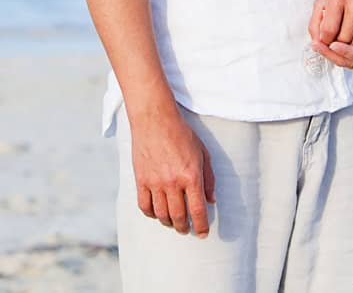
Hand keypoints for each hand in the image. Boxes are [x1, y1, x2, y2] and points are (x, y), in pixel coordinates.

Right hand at [129, 105, 215, 237]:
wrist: (155, 119)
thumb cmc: (181, 133)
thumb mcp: (203, 153)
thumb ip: (209, 178)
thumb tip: (211, 200)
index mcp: (191, 176)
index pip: (197, 211)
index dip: (201, 226)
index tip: (203, 233)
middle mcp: (173, 182)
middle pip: (179, 217)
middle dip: (185, 228)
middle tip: (187, 229)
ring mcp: (155, 182)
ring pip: (161, 215)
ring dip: (169, 223)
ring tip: (173, 222)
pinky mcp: (141, 180)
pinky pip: (144, 206)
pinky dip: (151, 214)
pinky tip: (157, 212)